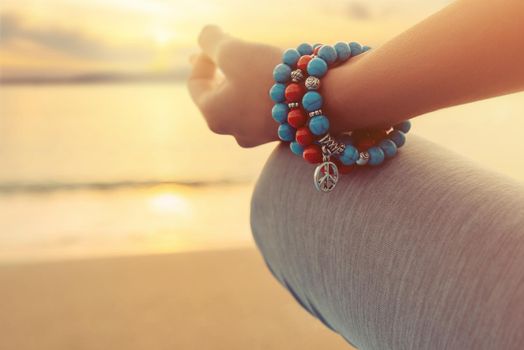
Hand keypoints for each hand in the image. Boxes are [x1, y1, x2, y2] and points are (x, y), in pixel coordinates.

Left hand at [187, 25, 281, 146]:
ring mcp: (256, 136)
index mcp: (213, 116)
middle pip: (218, 95)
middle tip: (222, 49)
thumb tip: (205, 36)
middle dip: (221, 69)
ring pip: (241, 102)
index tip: (219, 41)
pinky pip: (261, 108)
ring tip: (249, 62)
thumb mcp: (233, 51)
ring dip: (241, 79)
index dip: (202, 58)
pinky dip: (260, 91)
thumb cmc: (269, 76)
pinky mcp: (277, 132)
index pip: (195, 83)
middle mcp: (231, 131)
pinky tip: (271, 78)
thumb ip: (211, 40)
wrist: (319, 99)